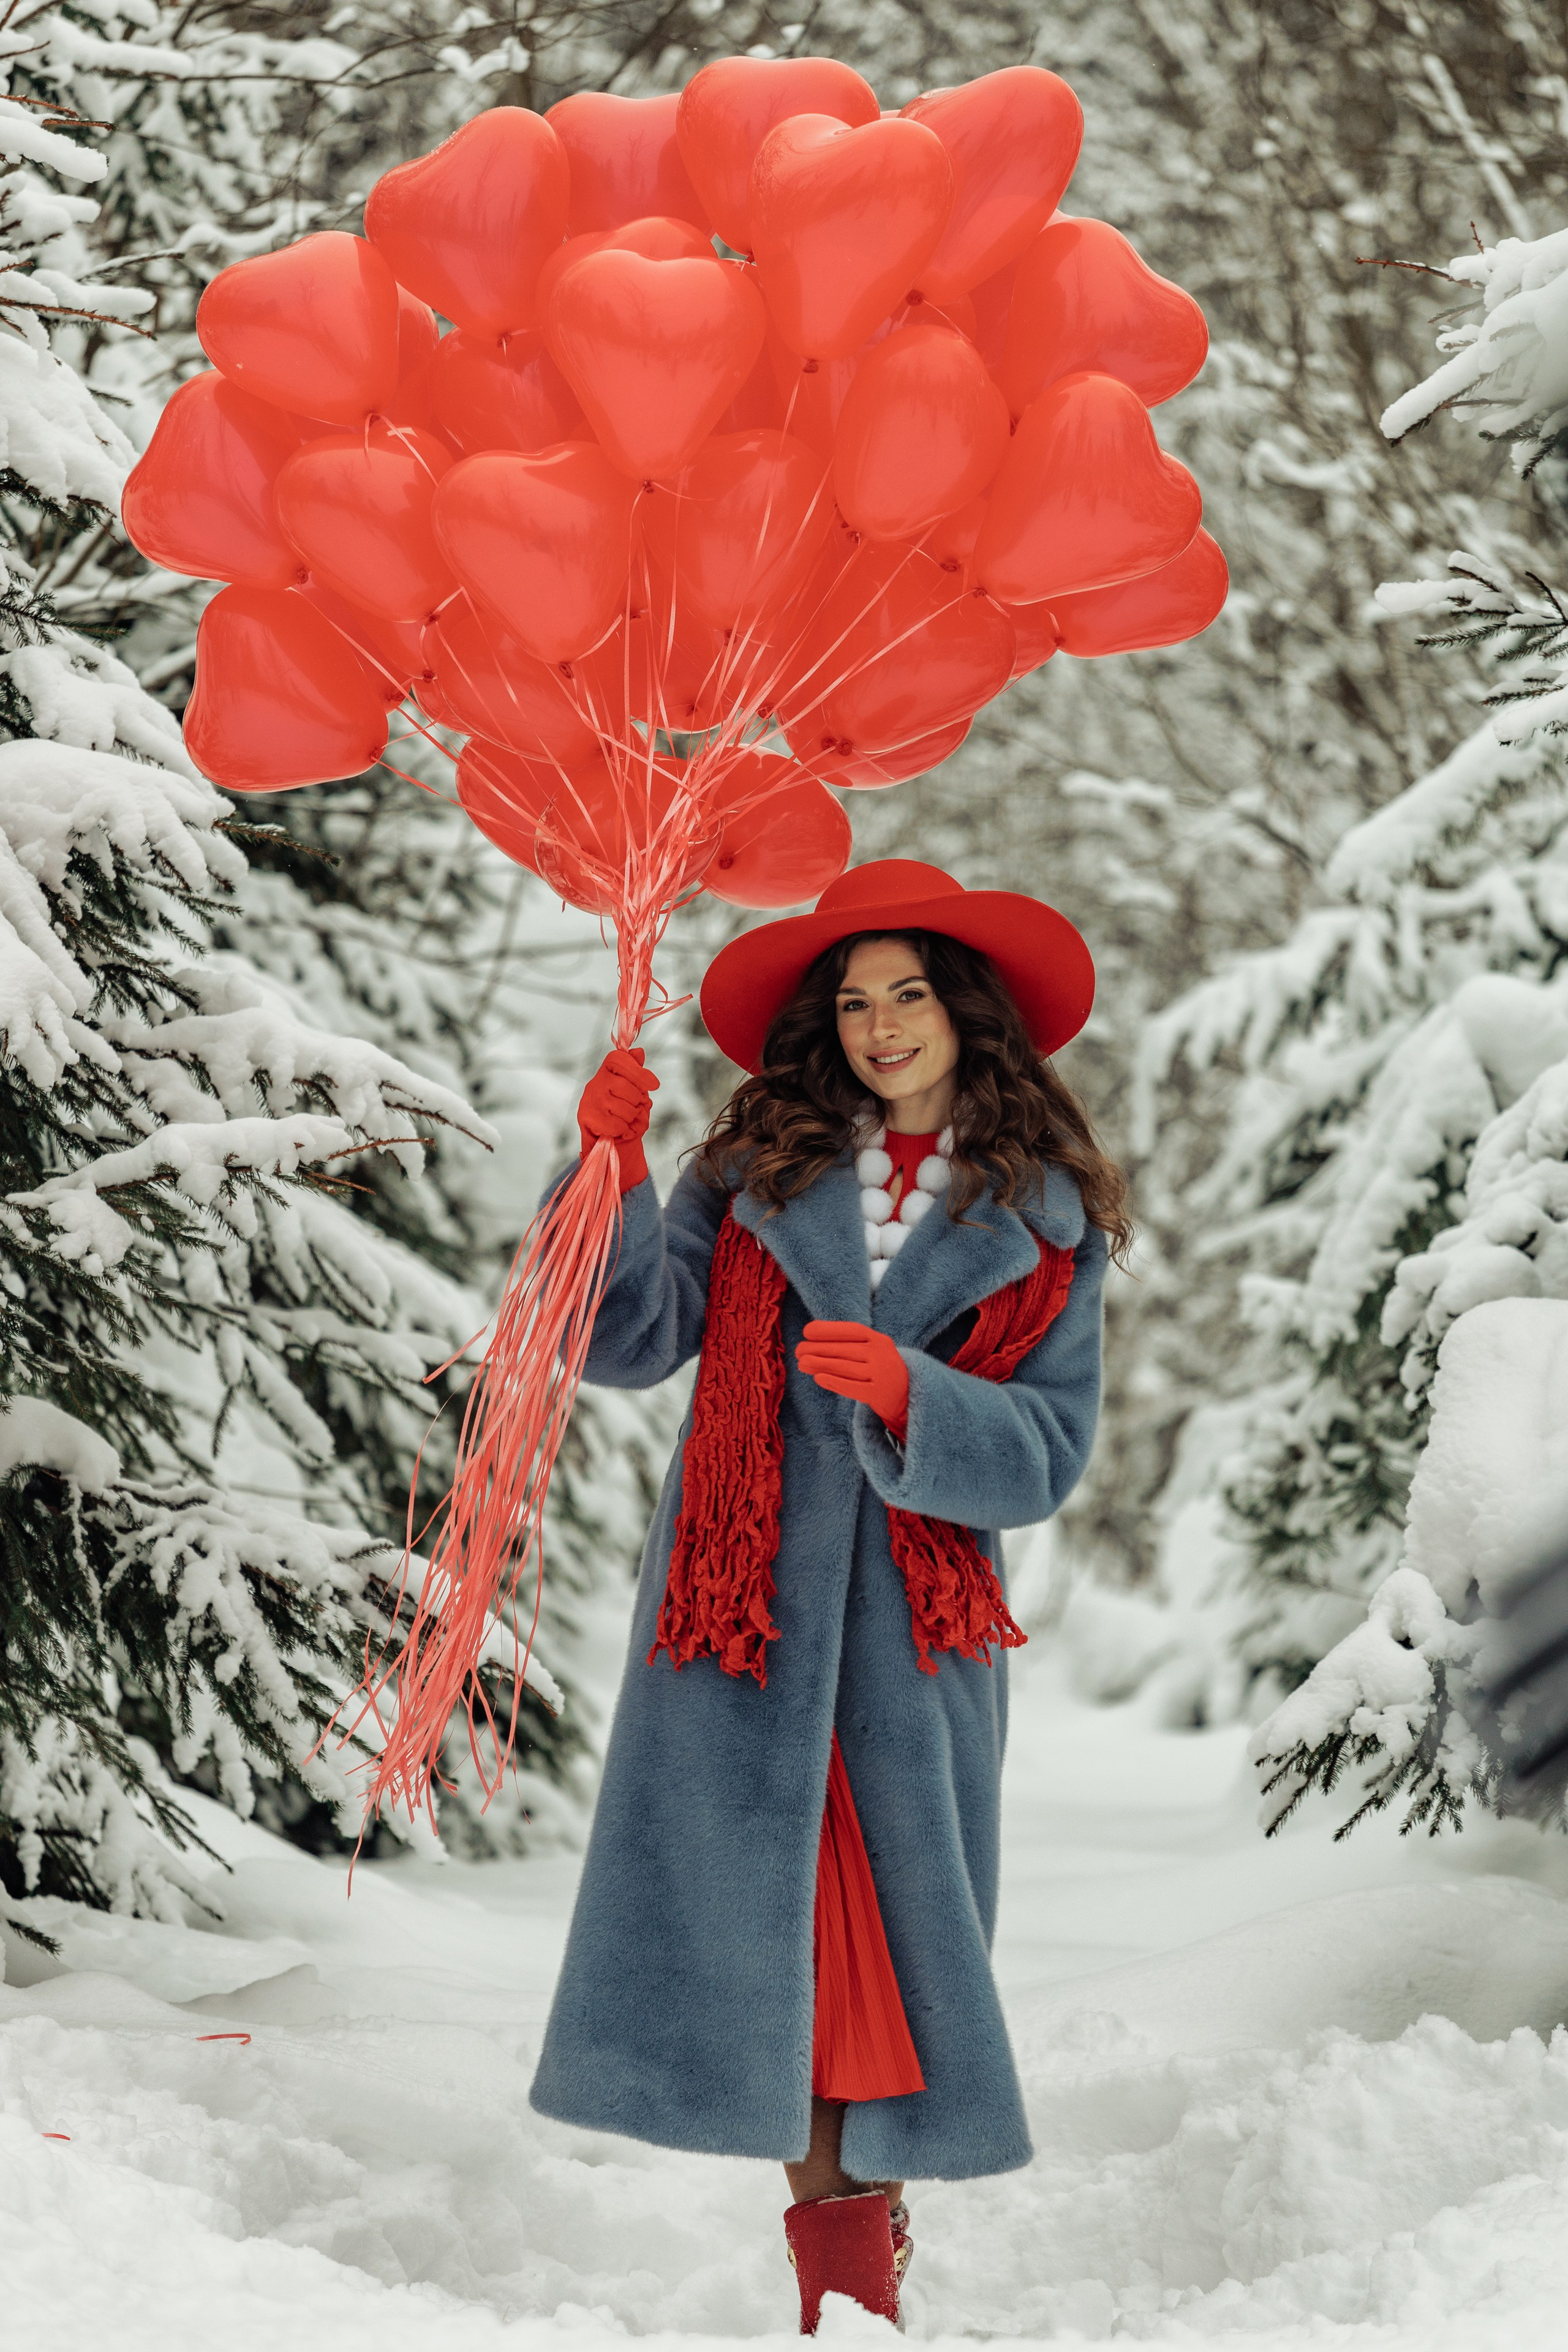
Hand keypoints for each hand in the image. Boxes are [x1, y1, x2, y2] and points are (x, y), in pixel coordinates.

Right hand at [578, 1046, 657, 1191]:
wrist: (603, 1136)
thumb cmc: (620, 1109)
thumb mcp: (632, 1089)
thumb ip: (635, 1072)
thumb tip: (639, 1052)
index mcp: (606, 1070)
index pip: (620, 1060)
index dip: (639, 1072)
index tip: (655, 1085)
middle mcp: (595, 1081)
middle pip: (630, 1090)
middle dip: (638, 1103)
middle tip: (631, 1108)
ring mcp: (590, 1099)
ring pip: (627, 1110)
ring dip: (631, 1118)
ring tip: (623, 1119)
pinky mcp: (586, 1116)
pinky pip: (618, 1125)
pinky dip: (623, 1130)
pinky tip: (617, 1128)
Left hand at [795, 1320, 909, 1431]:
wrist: (907, 1395)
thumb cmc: (880, 1369)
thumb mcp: (873, 1351)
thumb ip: (851, 1344)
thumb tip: (814, 1340)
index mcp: (880, 1340)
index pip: (852, 1331)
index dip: (829, 1329)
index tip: (807, 1331)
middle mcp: (881, 1355)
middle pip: (844, 1350)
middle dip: (817, 1349)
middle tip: (797, 1351)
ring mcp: (881, 1375)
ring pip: (845, 1367)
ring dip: (820, 1364)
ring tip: (801, 1363)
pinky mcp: (878, 1394)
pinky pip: (852, 1388)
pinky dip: (834, 1382)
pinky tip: (818, 1379)